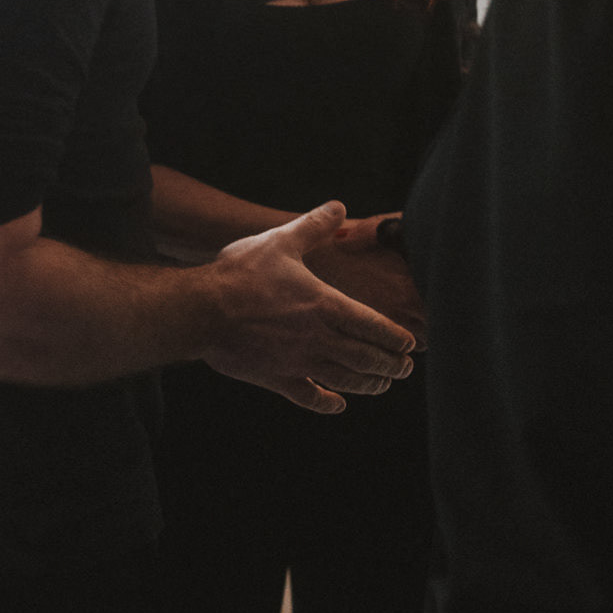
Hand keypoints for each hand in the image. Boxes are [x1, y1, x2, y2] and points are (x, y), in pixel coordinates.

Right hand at [203, 202, 415, 413]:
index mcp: (324, 305)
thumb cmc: (241, 274)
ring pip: (345, 380)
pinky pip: (309, 397)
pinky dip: (327, 403)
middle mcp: (318, 339)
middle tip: (406, 369)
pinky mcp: (276, 379)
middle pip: (365, 358)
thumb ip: (314, 226)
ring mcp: (298, 362)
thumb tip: (340, 206)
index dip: (395, 337)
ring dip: (369, 385)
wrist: (201, 310)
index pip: (373, 326)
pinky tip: (338, 406)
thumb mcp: (281, 241)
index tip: (410, 344)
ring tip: (383, 386)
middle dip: (390, 365)